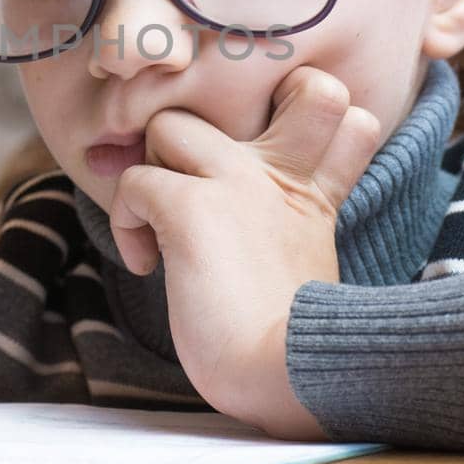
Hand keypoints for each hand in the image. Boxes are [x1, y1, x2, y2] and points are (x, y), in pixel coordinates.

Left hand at [106, 65, 381, 438]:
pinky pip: (134, 181)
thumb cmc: (291, 339)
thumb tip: (223, 219)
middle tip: (188, 177)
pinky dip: (126, 220)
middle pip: (261, 91)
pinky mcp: (193, 208)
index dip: (299, 113)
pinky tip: (146, 265)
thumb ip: (288, 223)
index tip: (262, 157)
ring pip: (169, 126)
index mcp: (313, 190)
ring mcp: (237, 182)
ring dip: (152, 170)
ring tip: (159, 224)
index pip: (337, 108)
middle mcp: (278, 173)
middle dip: (210, 121)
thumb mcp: (308, 263)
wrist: (290, 373)